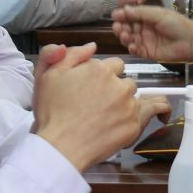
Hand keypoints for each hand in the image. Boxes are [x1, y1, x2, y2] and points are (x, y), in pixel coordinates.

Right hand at [32, 44, 169, 170]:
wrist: (60, 147)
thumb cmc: (53, 112)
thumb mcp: (49, 74)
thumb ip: (70, 54)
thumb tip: (91, 46)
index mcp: (100, 70)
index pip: (115, 64)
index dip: (105, 75)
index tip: (96, 86)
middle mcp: (118, 85)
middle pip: (126, 81)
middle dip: (116, 89)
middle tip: (98, 103)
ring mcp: (128, 106)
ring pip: (134, 98)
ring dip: (125, 103)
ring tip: (106, 116)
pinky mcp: (134, 125)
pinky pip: (144, 115)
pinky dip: (137, 118)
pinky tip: (126, 122)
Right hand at [111, 5, 192, 64]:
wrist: (192, 42)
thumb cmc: (178, 25)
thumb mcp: (158, 15)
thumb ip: (140, 13)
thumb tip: (123, 9)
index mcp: (147, 17)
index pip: (130, 15)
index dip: (122, 15)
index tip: (114, 16)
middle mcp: (145, 29)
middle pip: (127, 27)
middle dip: (120, 27)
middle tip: (117, 27)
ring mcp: (146, 41)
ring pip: (129, 39)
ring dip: (124, 37)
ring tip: (124, 35)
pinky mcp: (148, 53)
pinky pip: (136, 51)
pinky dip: (132, 48)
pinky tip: (132, 46)